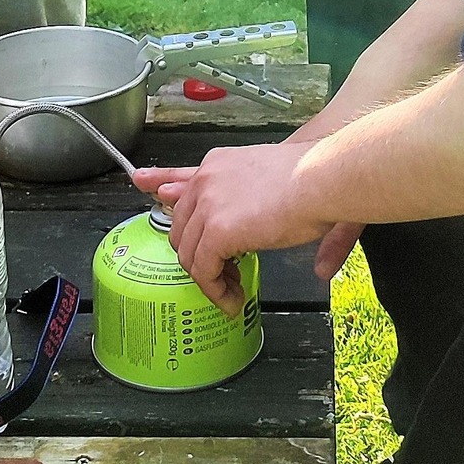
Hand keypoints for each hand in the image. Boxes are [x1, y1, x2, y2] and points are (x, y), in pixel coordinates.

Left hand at [130, 142, 335, 312]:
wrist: (322, 178)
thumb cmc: (310, 177)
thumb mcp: (264, 177)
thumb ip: (236, 192)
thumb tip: (219, 211)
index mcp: (218, 165)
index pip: (178, 178)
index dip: (160, 185)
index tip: (141, 183)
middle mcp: (206, 180)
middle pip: (181, 228)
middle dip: (198, 256)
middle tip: (223, 274)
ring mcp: (208, 205)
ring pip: (190, 254)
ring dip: (209, 280)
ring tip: (232, 291)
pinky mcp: (218, 231)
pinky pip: (204, 271)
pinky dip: (216, 291)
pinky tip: (232, 298)